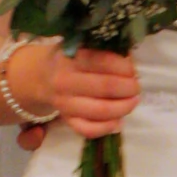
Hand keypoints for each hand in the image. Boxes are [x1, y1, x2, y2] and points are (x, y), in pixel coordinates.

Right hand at [7, 42, 140, 136]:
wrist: (40, 77)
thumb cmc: (70, 59)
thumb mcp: (82, 46)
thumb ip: (104, 50)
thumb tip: (130, 58)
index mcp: (70, 57)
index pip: (103, 62)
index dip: (124, 67)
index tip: (133, 70)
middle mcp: (65, 80)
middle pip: (105, 87)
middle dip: (128, 88)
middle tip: (136, 87)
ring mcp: (64, 103)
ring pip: (100, 110)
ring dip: (123, 107)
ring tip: (133, 101)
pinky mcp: (66, 120)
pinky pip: (88, 129)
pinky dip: (107, 128)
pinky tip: (119, 122)